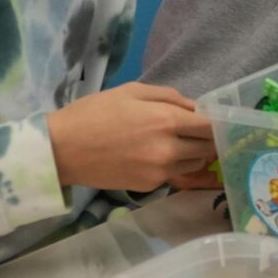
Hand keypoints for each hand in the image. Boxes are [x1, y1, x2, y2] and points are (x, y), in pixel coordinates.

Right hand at [48, 83, 217, 191]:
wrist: (62, 149)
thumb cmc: (95, 113)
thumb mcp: (132, 92)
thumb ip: (170, 97)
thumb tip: (195, 107)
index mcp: (167, 120)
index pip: (210, 126)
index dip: (216, 122)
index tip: (214, 119)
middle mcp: (169, 149)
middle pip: (208, 148)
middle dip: (207, 138)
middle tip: (196, 131)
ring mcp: (160, 171)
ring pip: (195, 164)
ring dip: (193, 153)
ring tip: (175, 142)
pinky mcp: (150, 186)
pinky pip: (174, 174)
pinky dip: (173, 165)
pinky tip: (155, 155)